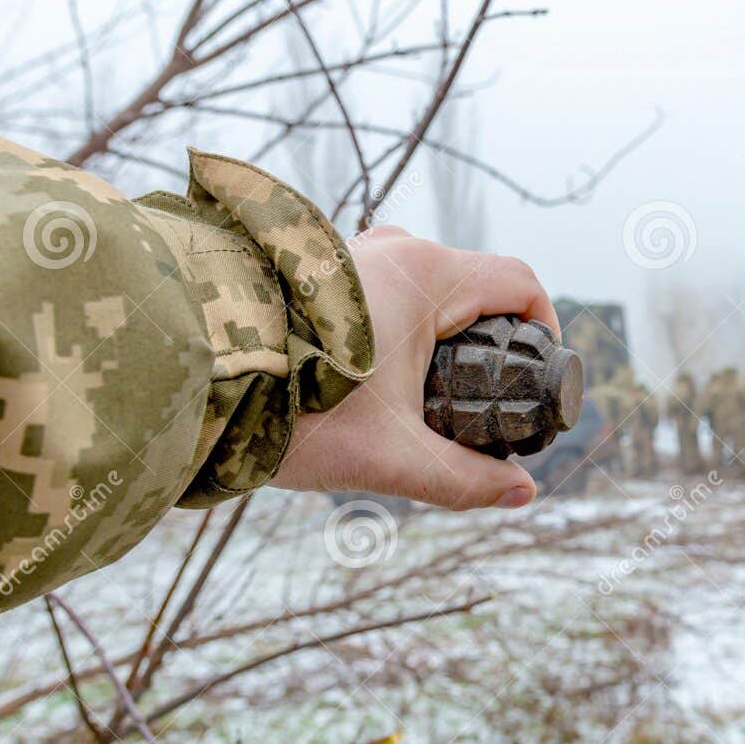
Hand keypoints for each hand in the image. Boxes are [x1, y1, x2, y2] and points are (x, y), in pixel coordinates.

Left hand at [270, 226, 559, 509]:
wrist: (200, 380)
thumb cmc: (298, 411)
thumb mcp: (392, 457)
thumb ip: (465, 478)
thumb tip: (522, 494)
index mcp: (427, 275)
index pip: (519, 282)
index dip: (544, 325)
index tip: (538, 370)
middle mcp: (394, 249)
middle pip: (472, 284)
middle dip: (487, 340)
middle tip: (482, 398)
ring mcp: (351, 252)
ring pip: (422, 284)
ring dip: (437, 332)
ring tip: (424, 394)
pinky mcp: (316, 269)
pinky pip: (380, 288)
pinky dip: (395, 324)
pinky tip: (373, 377)